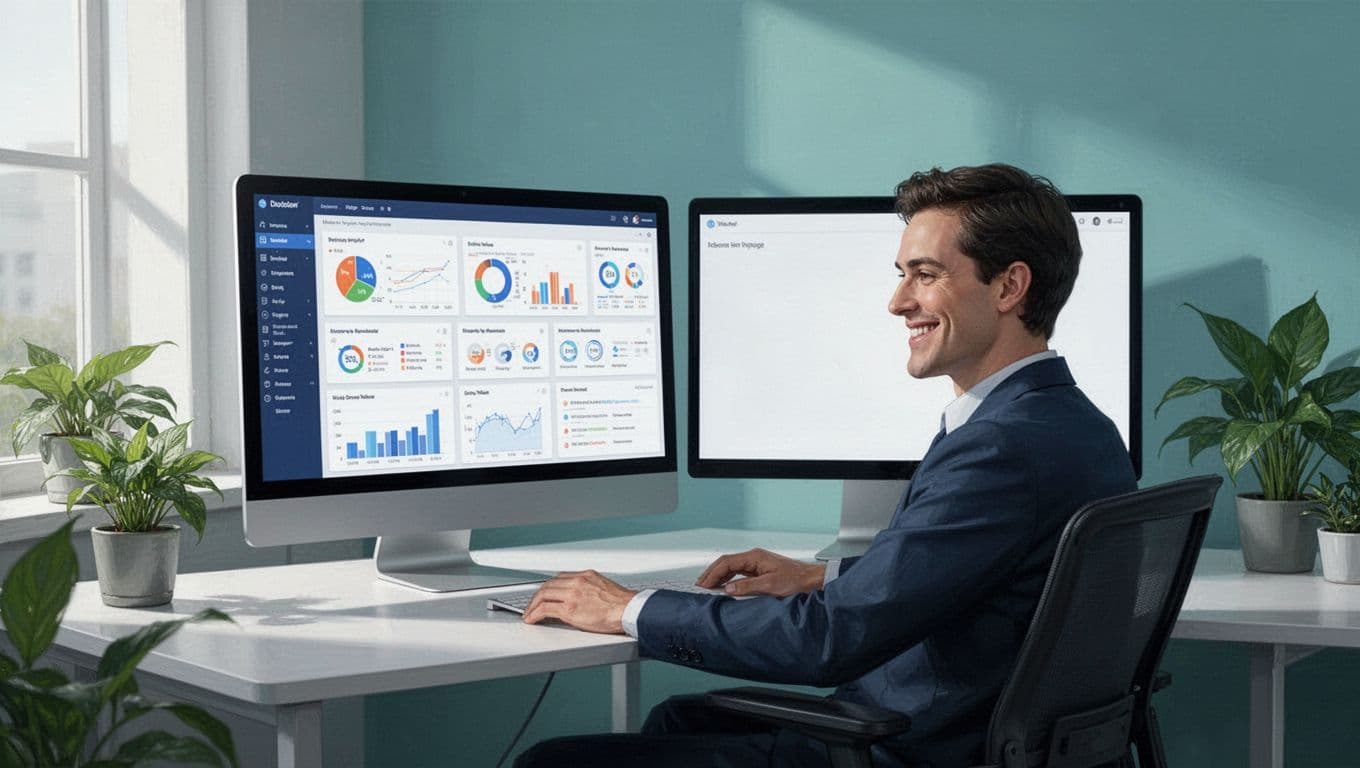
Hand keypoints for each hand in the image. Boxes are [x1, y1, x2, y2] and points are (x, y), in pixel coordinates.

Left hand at [522, 570, 637, 633]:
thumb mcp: (604, 589)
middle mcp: (578, 581)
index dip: (549, 587)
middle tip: (532, 605)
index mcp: (586, 576)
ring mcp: (572, 594)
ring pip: (543, 594)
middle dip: (537, 595)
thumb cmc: (623, 605)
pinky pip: (545, 609)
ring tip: (529, 614)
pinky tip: (531, 619)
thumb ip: (590, 590)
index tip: (545, 594)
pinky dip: (535, 614)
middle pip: (548, 585)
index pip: (560, 578)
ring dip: (533, 605)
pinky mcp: (570, 609)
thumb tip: (582, 600)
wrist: (630, 611)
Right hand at [695, 548, 824, 596]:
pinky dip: (727, 579)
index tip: (703, 584)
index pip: (726, 562)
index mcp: (754, 557)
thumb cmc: (794, 580)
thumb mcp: (770, 585)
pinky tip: (722, 587)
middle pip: (725, 563)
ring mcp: (755, 563)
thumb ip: (747, 586)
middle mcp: (753, 557)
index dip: (712, 573)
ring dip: (718, 576)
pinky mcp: (758, 570)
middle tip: (699, 586)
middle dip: (711, 574)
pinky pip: (737, 572)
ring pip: (730, 567)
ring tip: (707, 587)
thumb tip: (728, 588)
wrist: (810, 579)